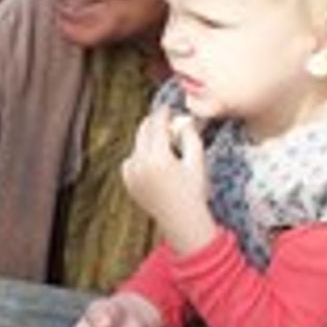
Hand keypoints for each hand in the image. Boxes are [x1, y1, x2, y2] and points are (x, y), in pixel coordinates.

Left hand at [120, 106, 217, 251]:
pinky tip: (154, 162)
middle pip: (143, 133)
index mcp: (158, 158)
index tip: (167, 107)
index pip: (157, 126)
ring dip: (147, 140)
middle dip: (153, 124)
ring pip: (137, 146)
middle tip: (165, 121)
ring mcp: (131, 175)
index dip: (162, 114)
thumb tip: (183, 120)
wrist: (181, 219)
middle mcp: (140, 165)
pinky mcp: (128, 182)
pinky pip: (131, 161)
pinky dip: (140, 156)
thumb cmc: (194, 190)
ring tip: (164, 146)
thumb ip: (190, 137)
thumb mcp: (197, 161)